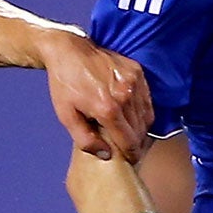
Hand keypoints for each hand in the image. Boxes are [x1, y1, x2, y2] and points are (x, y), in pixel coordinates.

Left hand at [41, 36, 152, 161]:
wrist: (68, 51)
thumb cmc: (65, 84)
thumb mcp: (66, 116)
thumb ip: (85, 140)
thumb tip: (106, 155)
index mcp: (107, 108)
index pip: (129, 141)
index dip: (131, 155)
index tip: (129, 161)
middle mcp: (125, 95)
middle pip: (140, 131)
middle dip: (136, 144)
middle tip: (130, 151)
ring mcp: (134, 81)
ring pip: (147, 116)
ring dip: (141, 129)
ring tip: (131, 135)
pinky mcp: (137, 71)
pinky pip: (147, 99)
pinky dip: (143, 111)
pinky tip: (131, 116)